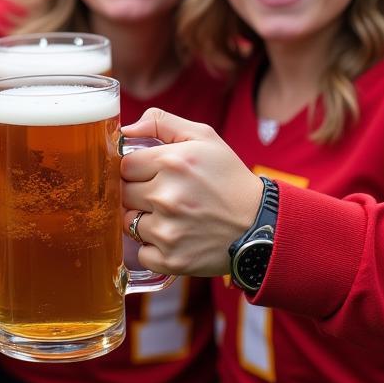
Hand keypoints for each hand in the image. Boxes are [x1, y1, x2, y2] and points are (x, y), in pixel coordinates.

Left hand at [120, 108, 263, 277]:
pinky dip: (153, 248)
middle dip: (139, 193)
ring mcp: (168, 230)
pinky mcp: (171, 259)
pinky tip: (175, 238)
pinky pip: (141, 252)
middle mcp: (166, 196)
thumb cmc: (228, 178)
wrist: (260, 224)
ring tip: (172, 217)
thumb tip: (125, 130)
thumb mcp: (204, 138)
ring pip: (129, 222)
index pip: (125, 165)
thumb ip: (162, 123)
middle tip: (164, 196)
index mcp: (172, 162)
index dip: (137, 169)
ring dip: (144, 220)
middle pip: (123, 193)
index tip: (153, 174)